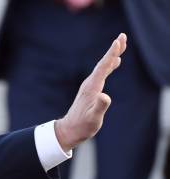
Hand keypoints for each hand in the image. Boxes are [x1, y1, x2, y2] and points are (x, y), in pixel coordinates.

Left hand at [55, 33, 126, 151]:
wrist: (69, 130)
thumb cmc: (82, 126)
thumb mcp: (93, 118)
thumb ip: (100, 107)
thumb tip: (105, 97)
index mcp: (92, 88)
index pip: (103, 67)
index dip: (111, 54)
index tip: (118, 41)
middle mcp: (90, 84)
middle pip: (103, 64)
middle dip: (113, 50)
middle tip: (123, 36)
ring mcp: (89, 87)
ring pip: (103, 67)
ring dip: (112, 56)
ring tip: (121, 45)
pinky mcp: (90, 91)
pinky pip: (102, 74)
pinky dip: (109, 66)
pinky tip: (114, 63)